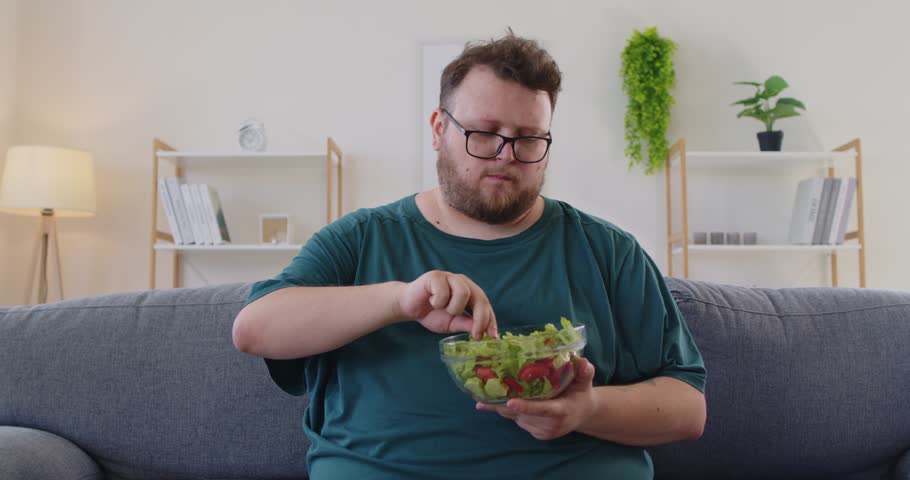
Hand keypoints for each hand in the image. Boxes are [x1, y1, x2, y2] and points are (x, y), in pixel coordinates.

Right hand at [398, 270, 497, 338]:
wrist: (408, 307)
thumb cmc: (431, 314)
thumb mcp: (451, 323)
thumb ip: (466, 324)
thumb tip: (482, 330)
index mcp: (469, 291)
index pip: (485, 304)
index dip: (490, 320)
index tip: (493, 336)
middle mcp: (462, 282)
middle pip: (480, 297)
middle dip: (480, 318)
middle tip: (475, 334)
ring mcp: (450, 277)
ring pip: (464, 293)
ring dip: (453, 308)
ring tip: (442, 309)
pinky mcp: (436, 276)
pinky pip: (444, 292)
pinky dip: (438, 302)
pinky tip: (431, 301)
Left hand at [476, 357, 596, 439]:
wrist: (583, 415)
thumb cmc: (581, 394)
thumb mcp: (585, 382)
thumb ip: (585, 373)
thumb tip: (584, 362)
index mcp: (562, 410)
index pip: (543, 409)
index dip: (526, 406)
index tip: (510, 402)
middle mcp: (552, 425)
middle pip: (523, 414)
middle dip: (503, 403)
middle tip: (483, 392)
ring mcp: (543, 432)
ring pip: (517, 418)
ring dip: (503, 407)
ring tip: (485, 394)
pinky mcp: (537, 435)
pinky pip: (519, 422)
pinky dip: (509, 411)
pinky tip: (499, 400)